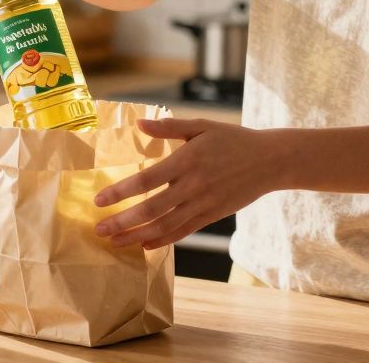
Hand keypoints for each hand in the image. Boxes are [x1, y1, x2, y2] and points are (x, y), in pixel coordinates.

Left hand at [93, 118, 277, 249]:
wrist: (270, 161)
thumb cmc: (232, 139)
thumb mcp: (201, 126)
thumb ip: (169, 127)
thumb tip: (139, 123)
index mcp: (187, 160)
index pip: (146, 179)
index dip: (121, 192)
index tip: (99, 201)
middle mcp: (193, 185)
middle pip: (151, 209)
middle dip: (122, 221)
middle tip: (99, 229)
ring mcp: (203, 204)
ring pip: (165, 226)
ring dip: (137, 235)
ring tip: (114, 241)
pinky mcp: (211, 216)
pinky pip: (183, 232)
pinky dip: (163, 240)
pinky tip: (144, 245)